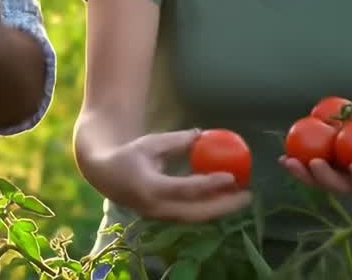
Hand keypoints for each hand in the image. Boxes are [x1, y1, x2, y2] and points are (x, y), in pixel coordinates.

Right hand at [98, 129, 250, 222]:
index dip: (209, 184)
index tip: (231, 177)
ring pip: (196, 217)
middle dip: (224, 205)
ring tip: (242, 197)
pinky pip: (191, 215)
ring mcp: (159, 216)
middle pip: (196, 212)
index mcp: (150, 187)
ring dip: (220, 209)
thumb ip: (175, 142)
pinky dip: (209, 208)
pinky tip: (224, 198)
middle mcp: (155, 207)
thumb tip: (201, 134)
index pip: (185, 189)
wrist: (104, 175)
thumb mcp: (149, 143)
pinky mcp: (163, 218)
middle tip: (247, 194)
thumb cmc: (128, 155)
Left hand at [280, 126, 351, 193]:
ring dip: (304, 174)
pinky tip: (283, 156)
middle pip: (341, 187)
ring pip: (321, 180)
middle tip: (314, 163)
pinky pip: (311, 165)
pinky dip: (298, 162)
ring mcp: (342, 173)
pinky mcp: (329, 163)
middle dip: (325, 179)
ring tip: (289, 162)